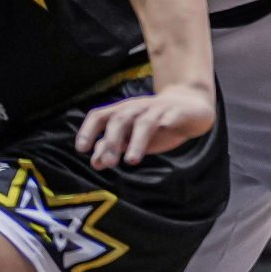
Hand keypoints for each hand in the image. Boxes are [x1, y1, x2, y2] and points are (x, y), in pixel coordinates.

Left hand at [76, 81, 214, 167]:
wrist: (189, 107)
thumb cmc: (155, 125)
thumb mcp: (131, 137)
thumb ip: (112, 147)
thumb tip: (94, 162)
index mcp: (122, 112)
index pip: (98, 116)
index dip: (88, 130)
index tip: (81, 149)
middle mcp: (136, 108)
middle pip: (119, 120)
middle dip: (111, 141)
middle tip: (108, 164)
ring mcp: (157, 110)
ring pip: (144, 123)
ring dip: (136, 141)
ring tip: (131, 161)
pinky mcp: (177, 113)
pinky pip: (170, 118)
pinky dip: (166, 124)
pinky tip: (164, 131)